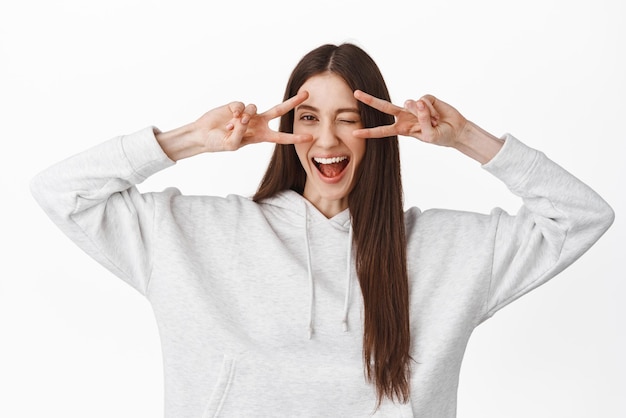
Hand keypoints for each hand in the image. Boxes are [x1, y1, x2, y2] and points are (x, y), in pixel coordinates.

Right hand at [196, 90, 312, 151]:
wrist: (204, 135)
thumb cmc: (218, 143)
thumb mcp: (231, 145)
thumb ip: (239, 133)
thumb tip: (244, 118)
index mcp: (260, 136)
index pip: (281, 137)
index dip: (295, 138)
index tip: (309, 137)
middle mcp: (257, 123)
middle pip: (279, 110)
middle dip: (292, 102)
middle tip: (306, 94)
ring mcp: (248, 113)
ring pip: (254, 108)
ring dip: (245, 117)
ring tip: (233, 125)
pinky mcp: (237, 106)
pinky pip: (241, 105)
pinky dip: (235, 112)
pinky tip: (228, 118)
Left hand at [352, 90, 468, 147]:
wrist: (456, 130)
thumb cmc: (440, 136)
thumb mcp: (429, 135)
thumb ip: (422, 121)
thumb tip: (417, 103)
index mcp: (402, 128)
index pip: (382, 130)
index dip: (369, 132)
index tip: (355, 133)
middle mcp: (405, 116)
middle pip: (384, 107)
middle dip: (370, 100)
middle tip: (356, 93)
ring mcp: (414, 107)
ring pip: (410, 104)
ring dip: (424, 115)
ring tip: (435, 122)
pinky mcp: (426, 98)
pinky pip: (424, 100)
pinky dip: (433, 109)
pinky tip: (438, 115)